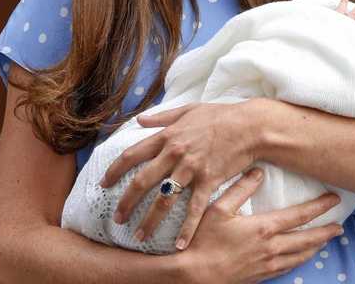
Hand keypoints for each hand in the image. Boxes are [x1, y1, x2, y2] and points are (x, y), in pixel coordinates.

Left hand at [100, 99, 274, 248]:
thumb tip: (140, 120)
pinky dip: (187, 228)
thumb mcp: (189, 109)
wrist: (251, 125)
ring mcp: (191, 169)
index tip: (104, 183)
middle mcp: (175, 153)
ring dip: (149, 220)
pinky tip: (179, 245)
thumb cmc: (221, 115)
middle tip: (117, 219)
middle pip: (141, 182)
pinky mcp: (209, 181)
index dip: (114, 171)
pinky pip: (194, 209)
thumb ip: (162, 117)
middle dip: (126, 203)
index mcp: (167, 136)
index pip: (131, 155)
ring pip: (163, 199)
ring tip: (139, 237)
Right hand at [179, 170, 343, 282]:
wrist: (192, 276)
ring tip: (326, 241)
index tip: (334, 200)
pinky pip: (287, 268)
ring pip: (300, 256)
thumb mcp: (218, 209)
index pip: (300, 215)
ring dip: (316, 247)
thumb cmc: (202, 241)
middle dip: (326, 231)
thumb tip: (259, 171)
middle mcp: (271, 248)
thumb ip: (240, 189)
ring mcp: (267, 264)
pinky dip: (299, 261)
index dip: (320, 207)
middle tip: (339, 226)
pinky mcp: (260, 277)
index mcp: (264, 228)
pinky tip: (301, 258)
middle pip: (307, 239)